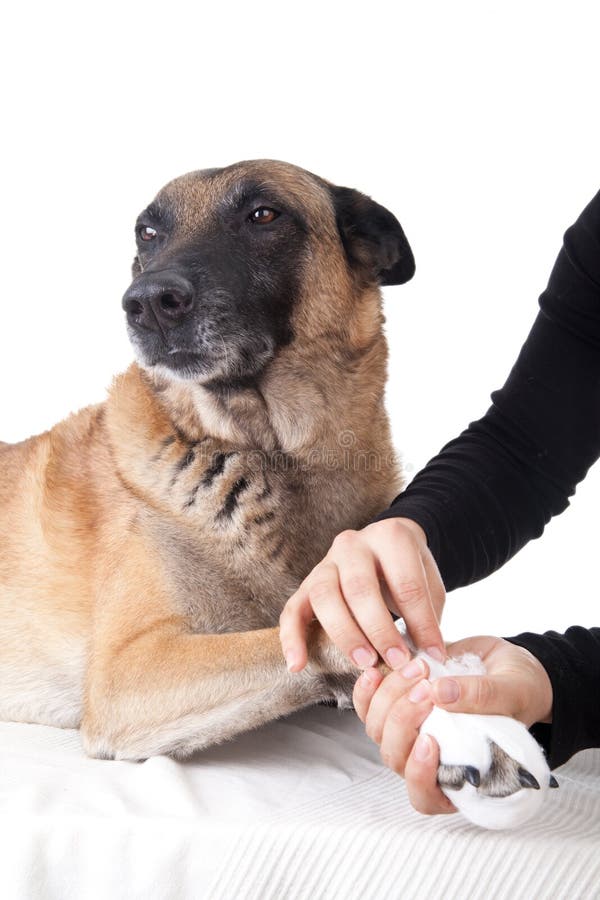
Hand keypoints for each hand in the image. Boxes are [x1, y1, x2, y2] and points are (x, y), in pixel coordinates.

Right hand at [279, 518, 445, 672]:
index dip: (421, 624)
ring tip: (363, 663)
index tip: (433, 655)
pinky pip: (292, 609)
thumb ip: (426, 617)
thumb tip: (427, 658)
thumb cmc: (408, 573)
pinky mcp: (306, 583)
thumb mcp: (428, 586)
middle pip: (359, 588)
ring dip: (344, 634)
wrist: (384, 549)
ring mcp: (326, 562)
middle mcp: (353, 544)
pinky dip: (292, 639)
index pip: (406, 585)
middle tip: (396, 661)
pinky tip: (297, 665)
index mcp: (391, 538)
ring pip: (324, 596)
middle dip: (379, 630)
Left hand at [352, 635, 553, 815]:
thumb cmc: (519, 690)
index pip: (426, 797)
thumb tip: (441, 693)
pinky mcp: (396, 706)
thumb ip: (483, 696)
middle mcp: (430, 759)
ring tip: (417, 668)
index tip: (430, 741)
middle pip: (396, 757)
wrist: (507, 665)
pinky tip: (377, 670)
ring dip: (390, 698)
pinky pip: (368, 706)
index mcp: (460, 774)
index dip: (419, 776)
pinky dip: (368, 690)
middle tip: (427, 685)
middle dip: (404, 720)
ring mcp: (410, 733)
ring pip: (378, 730)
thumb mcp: (514, 691)